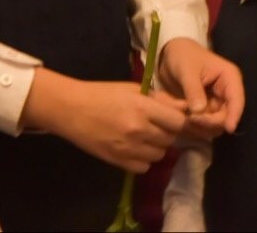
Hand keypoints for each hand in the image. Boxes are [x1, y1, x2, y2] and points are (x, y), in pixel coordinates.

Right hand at [21, 69, 187, 172]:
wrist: (71, 109)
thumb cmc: (102, 94)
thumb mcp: (132, 89)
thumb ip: (159, 99)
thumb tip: (185, 107)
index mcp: (143, 108)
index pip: (178, 122)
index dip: (177, 120)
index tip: (170, 117)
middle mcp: (138, 130)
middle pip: (170, 139)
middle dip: (166, 132)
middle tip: (154, 125)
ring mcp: (128, 148)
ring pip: (159, 155)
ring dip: (155, 147)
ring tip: (142, 136)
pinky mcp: (118, 161)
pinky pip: (144, 167)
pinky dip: (142, 160)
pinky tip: (133, 148)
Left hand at [158, 38, 243, 138]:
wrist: (170, 56)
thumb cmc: (182, 56)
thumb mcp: (187, 70)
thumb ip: (193, 90)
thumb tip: (199, 111)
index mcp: (229, 77)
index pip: (237, 99)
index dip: (235, 115)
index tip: (229, 128)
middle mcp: (226, 92)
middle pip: (226, 115)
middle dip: (210, 121)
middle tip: (190, 119)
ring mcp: (216, 102)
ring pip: (215, 123)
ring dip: (201, 124)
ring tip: (184, 116)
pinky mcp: (206, 109)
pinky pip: (204, 123)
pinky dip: (194, 123)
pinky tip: (183, 117)